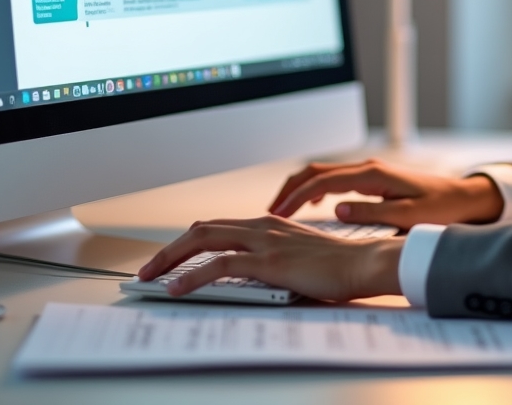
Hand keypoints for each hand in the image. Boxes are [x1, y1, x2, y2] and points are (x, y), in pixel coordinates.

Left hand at [137, 215, 403, 300]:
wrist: (362, 263)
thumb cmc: (337, 265)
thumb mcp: (299, 255)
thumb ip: (274, 256)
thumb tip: (251, 270)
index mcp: (269, 223)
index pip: (218, 226)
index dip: (188, 241)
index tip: (170, 258)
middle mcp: (262, 226)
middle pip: (203, 229)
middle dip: (170, 249)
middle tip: (148, 269)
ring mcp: (263, 242)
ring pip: (203, 240)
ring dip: (171, 259)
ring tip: (150, 277)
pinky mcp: (267, 261)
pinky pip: (219, 265)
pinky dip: (192, 275)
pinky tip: (176, 288)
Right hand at [269, 158, 503, 228]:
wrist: (462, 196)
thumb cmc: (439, 208)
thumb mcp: (406, 217)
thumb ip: (370, 214)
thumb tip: (336, 211)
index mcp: (372, 176)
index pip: (323, 181)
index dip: (297, 197)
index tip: (278, 213)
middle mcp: (368, 168)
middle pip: (316, 170)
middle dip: (290, 188)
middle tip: (271, 210)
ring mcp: (369, 170)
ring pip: (324, 172)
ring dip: (301, 187)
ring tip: (283, 208)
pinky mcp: (372, 177)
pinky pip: (336, 177)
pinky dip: (317, 187)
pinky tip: (313, 204)